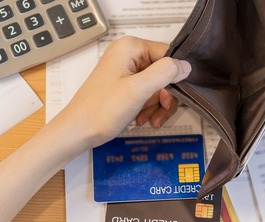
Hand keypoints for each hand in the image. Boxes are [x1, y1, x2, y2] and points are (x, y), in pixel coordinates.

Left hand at [53, 36, 190, 150]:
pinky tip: (141, 119)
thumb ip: (165, 73)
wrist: (78, 131)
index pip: (168, 55)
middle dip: (164, 97)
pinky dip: (148, 108)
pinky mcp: (124, 85)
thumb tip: (186, 66)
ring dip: (157, 106)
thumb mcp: (138, 90)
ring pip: (158, 86)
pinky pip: (147, 94)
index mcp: (131, 47)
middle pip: (164, 73)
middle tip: (159, 114)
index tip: (170, 98)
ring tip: (147, 120)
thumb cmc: (102, 110)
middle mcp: (129, 55)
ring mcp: (126, 70)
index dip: (174, 77)